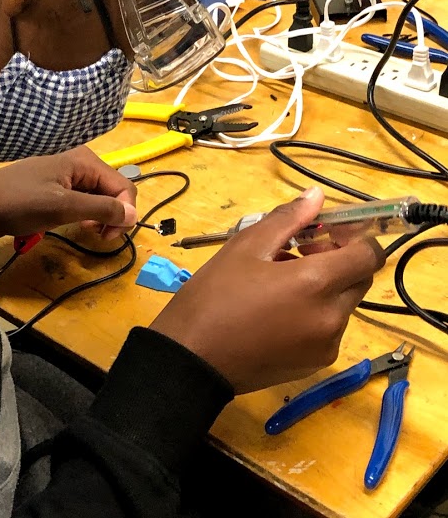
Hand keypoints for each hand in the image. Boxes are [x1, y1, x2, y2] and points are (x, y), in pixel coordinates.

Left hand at [0, 146, 136, 241]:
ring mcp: (70, 176)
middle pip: (115, 191)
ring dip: (101, 217)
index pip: (124, 186)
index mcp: (85, 161)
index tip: (109, 236)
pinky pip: (85, 202)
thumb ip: (101, 209)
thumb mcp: (62, 207)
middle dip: (114, 215)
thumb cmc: (20, 203)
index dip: (124, 212)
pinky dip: (87, 216)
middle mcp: (82, 164)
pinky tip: (79, 226)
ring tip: (88, 232)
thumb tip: (135, 215)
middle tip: (99, 237)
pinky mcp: (60, 189)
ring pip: (101, 198)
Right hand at [150, 187, 384, 393]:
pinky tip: (278, 309)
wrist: (193, 359)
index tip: (327, 231)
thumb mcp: (246, 246)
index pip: (369, 255)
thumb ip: (288, 219)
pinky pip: (329, 328)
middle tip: (299, 251)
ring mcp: (326, 345)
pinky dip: (315, 312)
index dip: (356, 237)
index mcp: (317, 284)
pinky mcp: (315, 364)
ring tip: (280, 281)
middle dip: (339, 260)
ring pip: (343, 304)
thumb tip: (316, 197)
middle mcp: (332, 317)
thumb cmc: (215, 295)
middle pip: (359, 279)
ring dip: (325, 286)